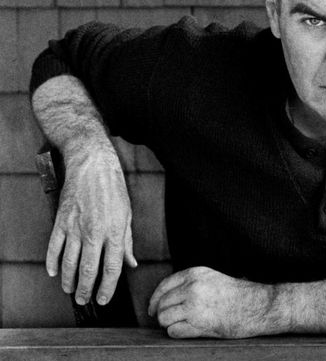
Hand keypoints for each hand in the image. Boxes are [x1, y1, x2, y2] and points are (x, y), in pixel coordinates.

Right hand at [46, 147, 136, 305]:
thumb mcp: (127, 214)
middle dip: (86, 290)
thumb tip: (131, 262)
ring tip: (70, 290)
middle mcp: (95, 232)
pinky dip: (52, 263)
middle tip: (84, 301)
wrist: (92, 166)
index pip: (113, 268)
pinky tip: (54, 272)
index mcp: (115, 232)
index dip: (108, 287)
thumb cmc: (113, 188)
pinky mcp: (61, 221)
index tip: (103, 299)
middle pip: (89, 270)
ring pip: (69, 263)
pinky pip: (54, 248)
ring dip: (69, 280)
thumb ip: (127, 241)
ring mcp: (75, 228)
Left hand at [148, 267, 286, 337]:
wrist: (256, 305)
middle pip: (161, 304)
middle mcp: (192, 287)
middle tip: (171, 320)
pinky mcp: (198, 323)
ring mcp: (194, 305)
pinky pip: (174, 331)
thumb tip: (165, 298)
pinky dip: (178, 333)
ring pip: (164, 318)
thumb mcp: (211, 279)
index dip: (154, 300)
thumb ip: (190, 284)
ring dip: (170, 324)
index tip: (153, 309)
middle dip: (163, 314)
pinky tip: (189, 330)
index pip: (163, 286)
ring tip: (183, 325)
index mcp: (195, 274)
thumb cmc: (236, 294)